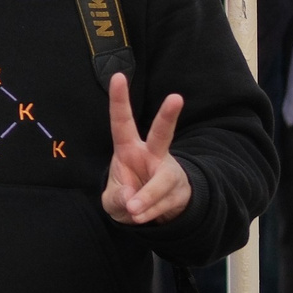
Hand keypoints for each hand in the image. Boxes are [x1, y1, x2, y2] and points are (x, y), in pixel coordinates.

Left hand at [102, 73, 190, 225]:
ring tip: (134, 210)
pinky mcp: (180, 189)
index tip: (117, 76)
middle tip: (176, 98)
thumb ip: (117, 199)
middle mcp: (151, 154)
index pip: (121, 122)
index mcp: (128, 149)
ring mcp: (168, 171)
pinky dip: (150, 212)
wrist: (153, 215)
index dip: (119, 100)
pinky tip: (141, 216)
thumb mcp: (112, 201)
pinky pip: (164, 203)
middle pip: (162, 133)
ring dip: (148, 197)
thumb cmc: (127, 196)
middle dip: (168, 116)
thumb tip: (131, 199)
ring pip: (162, 180)